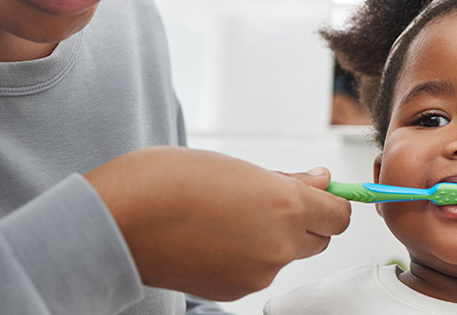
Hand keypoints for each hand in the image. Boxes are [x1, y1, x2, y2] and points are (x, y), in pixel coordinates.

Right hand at [84, 146, 350, 300]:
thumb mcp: (235, 166)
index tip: (316, 192)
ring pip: (285, 255)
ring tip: (227, 216)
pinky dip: (247, 257)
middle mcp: (279, 245)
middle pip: (319, 239)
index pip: (339, 215)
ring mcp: (258, 273)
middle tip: (266, 200)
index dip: (329, 202)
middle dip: (304, 221)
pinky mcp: (234, 291)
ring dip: (271, 239)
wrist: (117, 220)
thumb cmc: (168, 180)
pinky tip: (214, 238)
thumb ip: (285, 180)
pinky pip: (257, 272)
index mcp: (286, 206)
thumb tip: (321, 181)